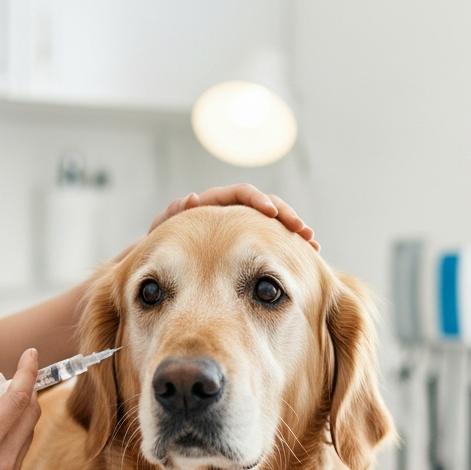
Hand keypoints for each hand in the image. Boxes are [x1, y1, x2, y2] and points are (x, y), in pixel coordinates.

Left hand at [149, 183, 318, 250]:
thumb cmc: (158, 254)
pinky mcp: (249, 247)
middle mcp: (230, 215)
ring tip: (312, 245)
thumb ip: (172, 216)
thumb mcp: (161, 233)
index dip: (258, 201)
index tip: (271, 213)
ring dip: (293, 232)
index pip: (241, 194)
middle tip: (303, 231)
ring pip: (273, 225)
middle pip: (265, 206)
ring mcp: (241, 231)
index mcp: (212, 205)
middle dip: (286, 216)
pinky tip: (307, 260)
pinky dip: (289, 249)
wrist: (163, 276)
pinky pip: (273, 244)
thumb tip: (192, 198)